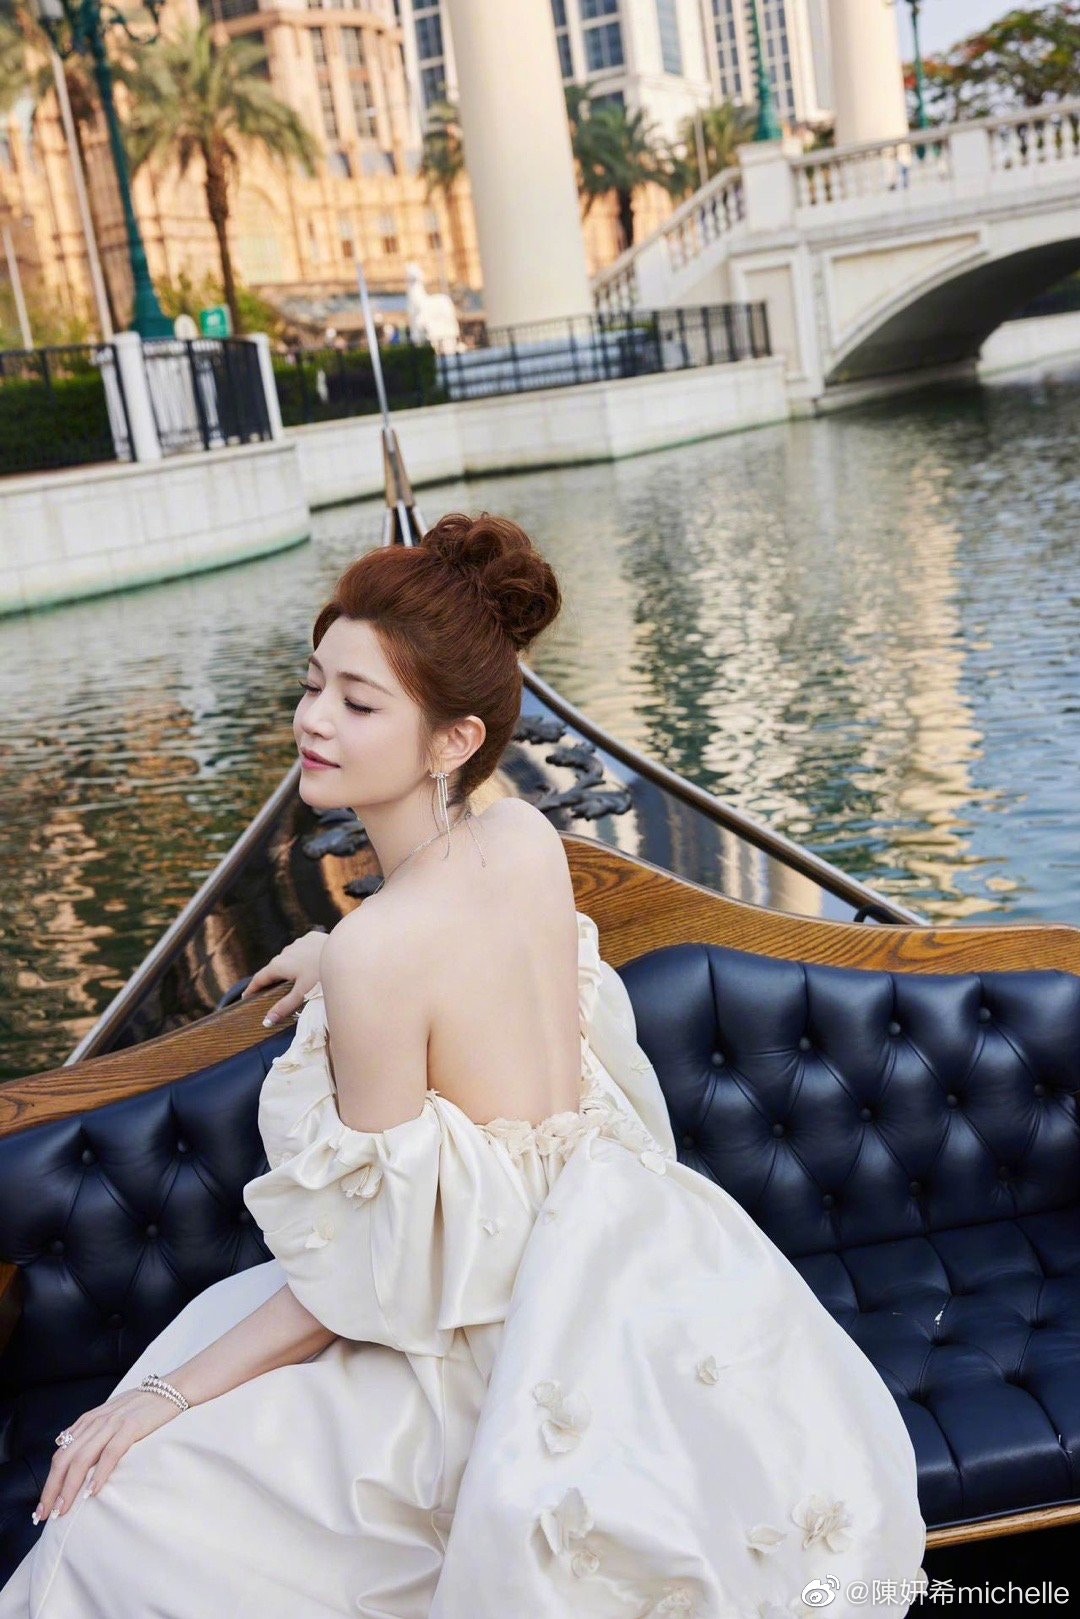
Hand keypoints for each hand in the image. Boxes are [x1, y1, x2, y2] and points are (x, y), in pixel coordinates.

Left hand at [34, 1388, 182, 1521]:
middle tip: (45, 1515)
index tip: (43, 1507)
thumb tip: (70, 1451)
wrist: (171, 1389)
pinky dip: (99, 1474)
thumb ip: (91, 1431)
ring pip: (82, 1459)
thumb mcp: (110, 1415)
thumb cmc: (142, 1407)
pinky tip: (93, 1491)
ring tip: (64, 1509)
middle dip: (53, 1490)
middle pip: (65, 1460)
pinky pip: (110, 1453)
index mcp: (88, 1421)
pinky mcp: (131, 1427)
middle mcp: (95, 1422)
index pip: (60, 1455)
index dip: (49, 1483)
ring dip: (70, 1488)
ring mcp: (112, 1424)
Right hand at [240, 929, 327, 1025]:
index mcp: (280, 965)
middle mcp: (286, 951)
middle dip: (270, 979)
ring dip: (286, 967)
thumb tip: (266, 1021)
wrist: (347, 953)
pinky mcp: (313, 937)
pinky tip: (307, 963)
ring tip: (288, 979)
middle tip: (266, 991)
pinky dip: (301, 957)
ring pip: (289, 957)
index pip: (260, 978)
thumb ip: (284, 1007)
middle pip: (274, 967)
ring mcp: (299, 942)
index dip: (252, 988)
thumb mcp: (302, 994)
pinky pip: (302, 949)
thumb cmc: (323, 976)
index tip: (246, 997)